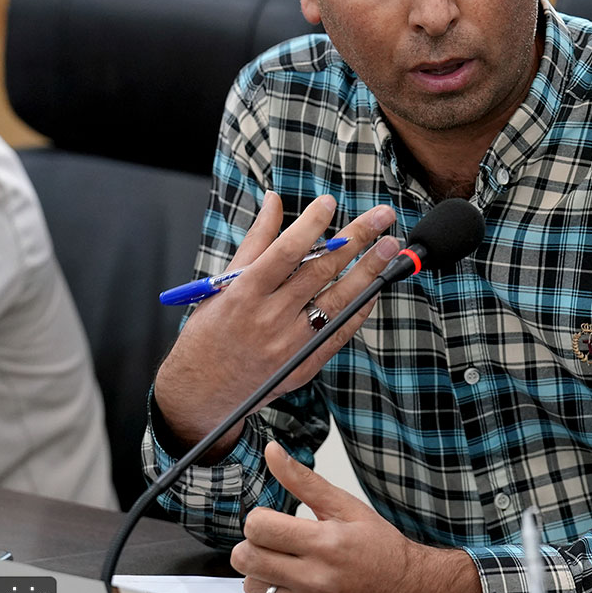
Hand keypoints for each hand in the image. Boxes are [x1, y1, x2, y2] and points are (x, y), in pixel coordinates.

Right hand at [154, 192, 398, 452]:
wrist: (201, 391)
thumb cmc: (209, 334)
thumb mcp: (224, 284)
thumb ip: (255, 241)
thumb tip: (274, 201)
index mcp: (245, 293)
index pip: (286, 251)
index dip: (311, 225)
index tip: (330, 202)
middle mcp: (269, 318)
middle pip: (320, 271)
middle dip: (356, 239)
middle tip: (382, 216)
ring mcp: (290, 344)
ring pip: (338, 300)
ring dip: (368, 271)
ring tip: (390, 247)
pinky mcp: (305, 364)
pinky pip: (339, 333)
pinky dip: (359, 310)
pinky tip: (373, 288)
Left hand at [234, 443, 483, 592]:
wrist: (416, 592)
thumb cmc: (383, 547)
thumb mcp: (347, 507)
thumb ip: (304, 480)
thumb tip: (272, 451)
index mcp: (325, 540)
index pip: (259, 528)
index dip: (258, 519)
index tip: (271, 520)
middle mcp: (318, 576)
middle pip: (248, 559)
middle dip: (251, 545)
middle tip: (269, 542)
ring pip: (254, 588)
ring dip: (259, 574)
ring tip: (280, 565)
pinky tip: (291, 588)